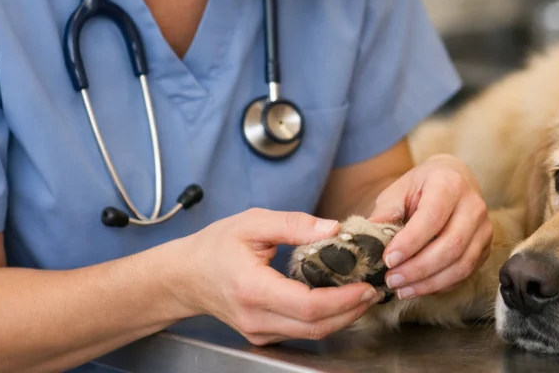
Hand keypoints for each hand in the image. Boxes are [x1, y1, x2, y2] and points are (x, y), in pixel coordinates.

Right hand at [176, 209, 381, 344]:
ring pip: (311, 334)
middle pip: (316, 326)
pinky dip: (325, 319)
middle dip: (351, 310)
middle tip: (374, 290)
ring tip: (363, 294)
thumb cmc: (216, 247)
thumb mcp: (253, 222)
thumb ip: (294, 224)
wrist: (185, 277)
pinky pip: (301, 332)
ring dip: (343, 317)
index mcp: (253, 288)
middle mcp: (256, 318)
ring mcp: (258, 332)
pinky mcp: (262, 336)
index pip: (307, 305)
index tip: (365, 286)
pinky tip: (339, 301)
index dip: (343, 300)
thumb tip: (333, 229)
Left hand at [368, 154, 491, 299]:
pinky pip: (465, 273)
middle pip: (451, 245)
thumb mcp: (399, 190)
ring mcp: (484, 228)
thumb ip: (386, 213)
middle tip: (391, 279)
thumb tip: (368, 241)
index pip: (433, 217)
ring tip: (401, 289)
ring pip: (462, 264)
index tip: (388, 260)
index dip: (410, 242)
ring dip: (429, 282)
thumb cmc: (421, 187)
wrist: (452, 179)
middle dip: (418, 268)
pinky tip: (418, 287)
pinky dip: (440, 285)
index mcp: (449, 184)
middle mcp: (473, 206)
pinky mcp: (484, 247)